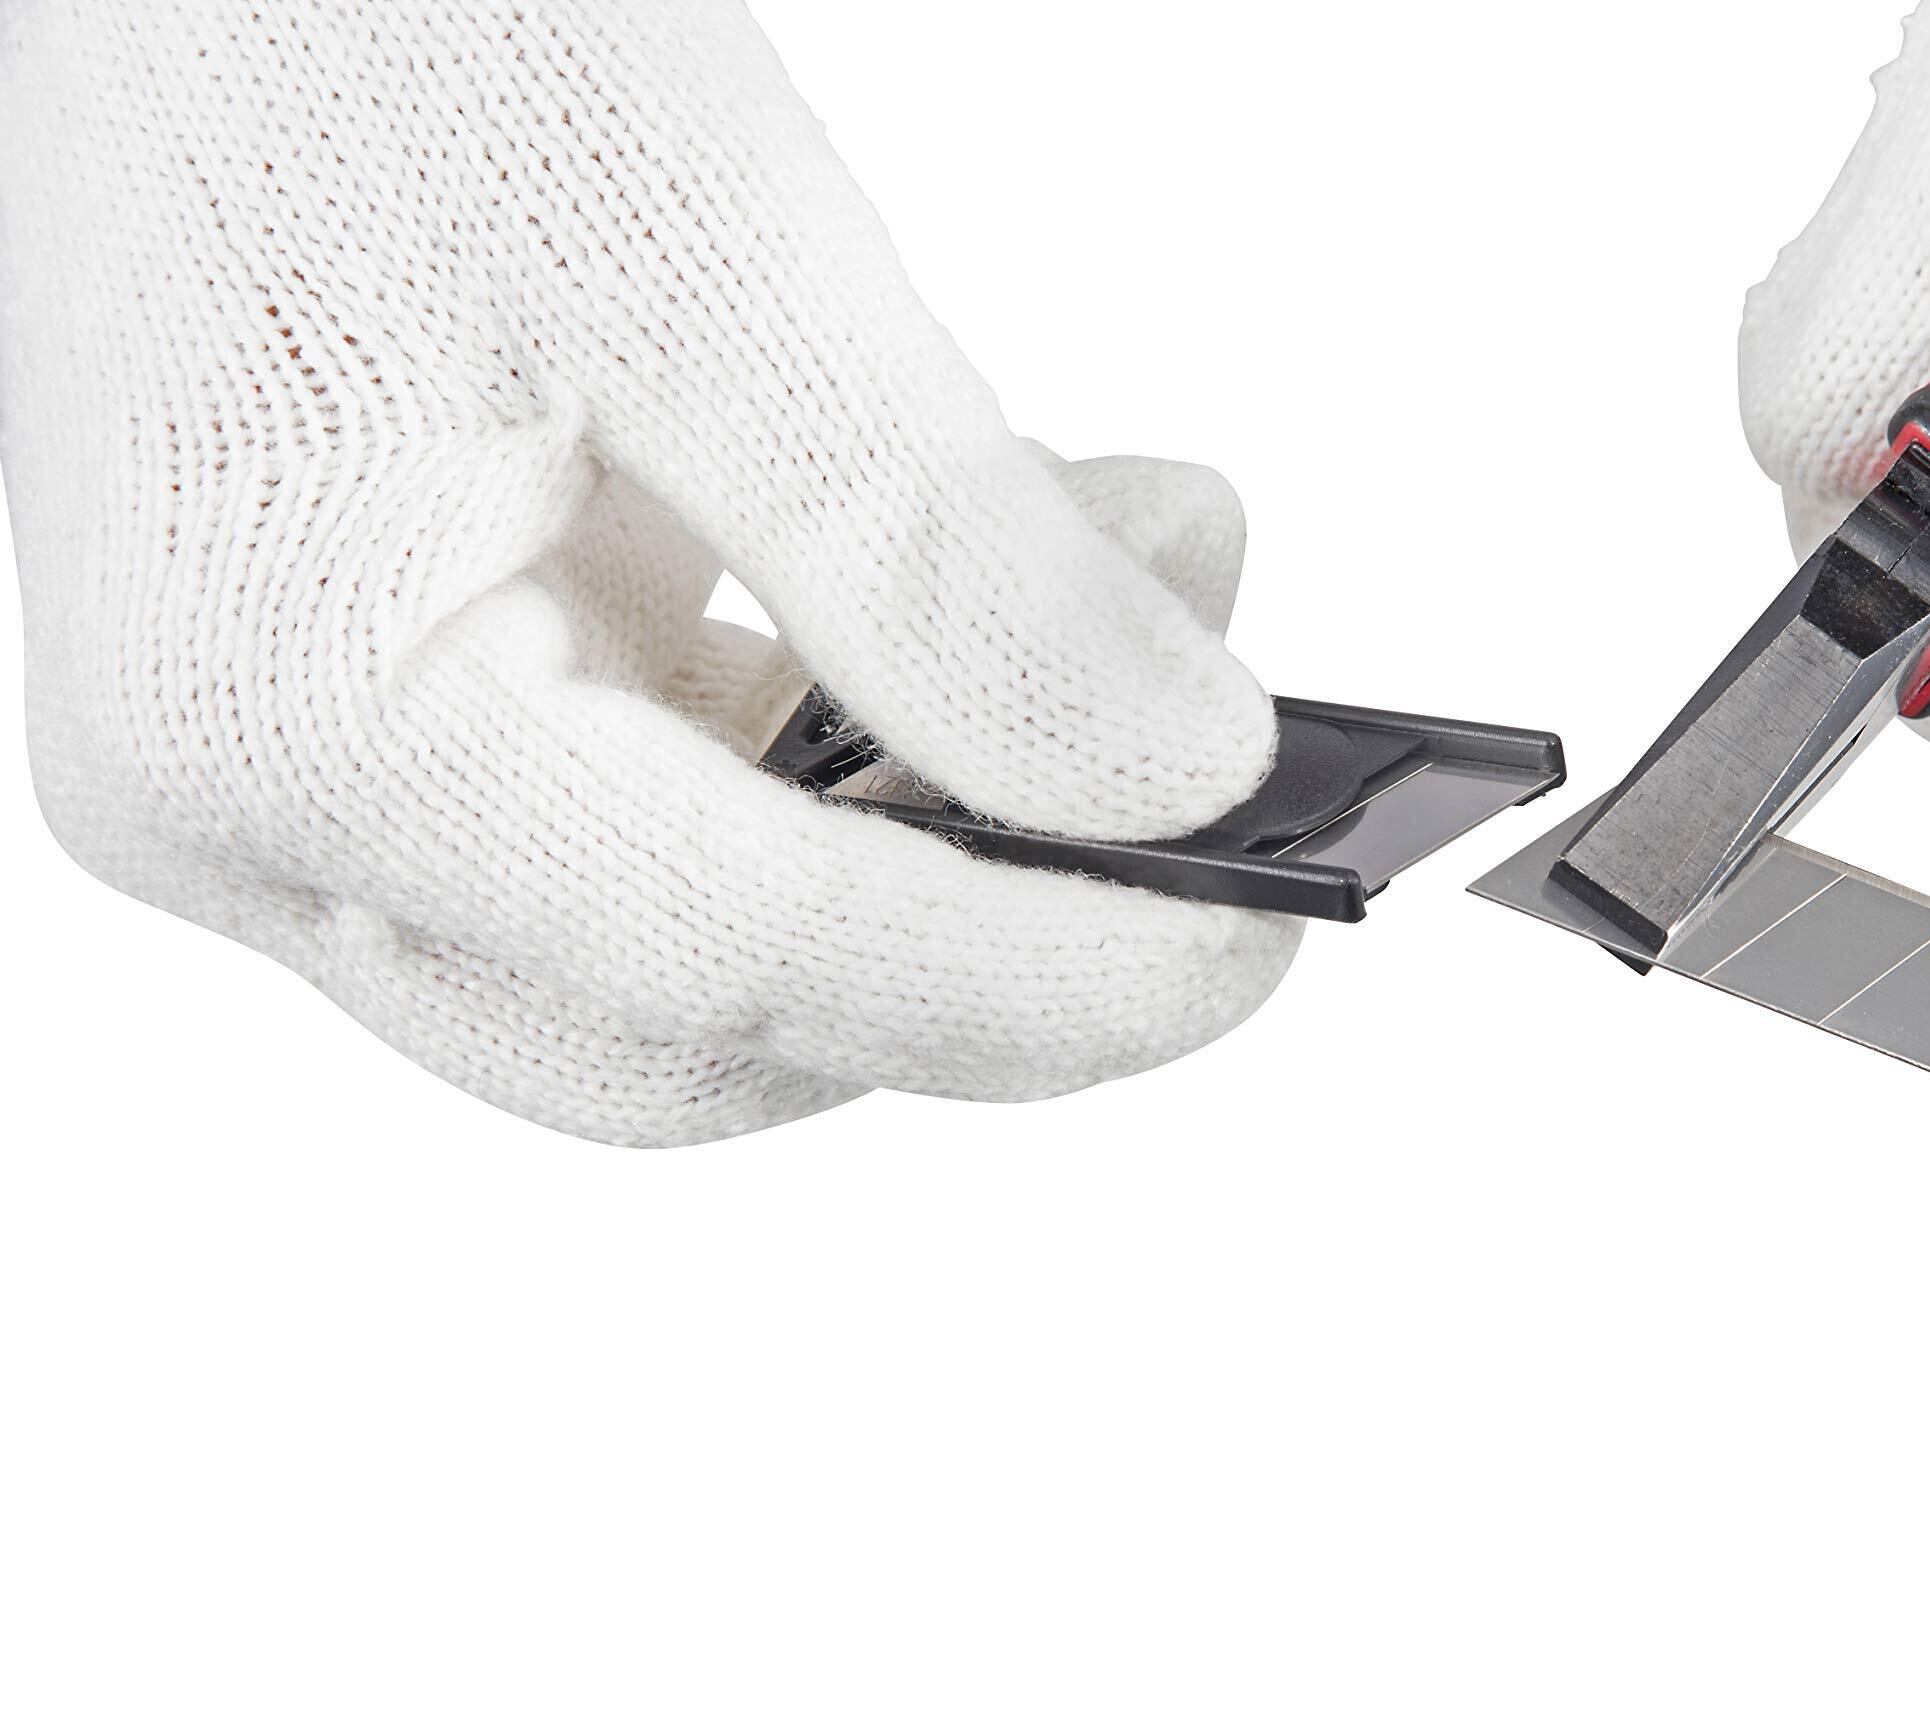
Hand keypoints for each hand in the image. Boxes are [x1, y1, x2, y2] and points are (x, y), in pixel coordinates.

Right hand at [0, 0, 1294, 1144]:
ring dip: (943, 825)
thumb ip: (942, 550)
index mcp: (280, 713)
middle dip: (990, 939)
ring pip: (695, 950)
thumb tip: (1169, 770)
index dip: (1039, 974)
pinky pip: (667, 821)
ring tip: (1133, 589)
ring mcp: (316, 771)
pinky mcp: (402, 707)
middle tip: (1211, 792)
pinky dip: (856, 745)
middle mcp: (255, 801)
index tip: (1256, 933)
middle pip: (705, 1029)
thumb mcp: (700, 253)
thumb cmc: (359, 12)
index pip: (739, 960)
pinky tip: (982, 599)